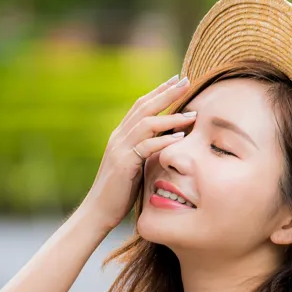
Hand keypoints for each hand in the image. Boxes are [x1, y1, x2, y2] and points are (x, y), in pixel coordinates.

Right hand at [82, 73, 197, 230]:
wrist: (98, 210)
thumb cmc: (120, 191)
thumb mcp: (136, 165)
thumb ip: (148, 150)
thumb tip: (170, 140)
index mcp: (121, 135)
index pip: (141, 105)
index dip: (159, 91)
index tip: (178, 80)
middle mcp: (119, 137)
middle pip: (144, 107)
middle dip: (166, 93)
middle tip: (186, 81)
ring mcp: (120, 149)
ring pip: (146, 125)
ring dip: (171, 117)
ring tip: (192, 114)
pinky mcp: (124, 164)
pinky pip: (146, 148)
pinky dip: (164, 141)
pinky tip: (180, 138)